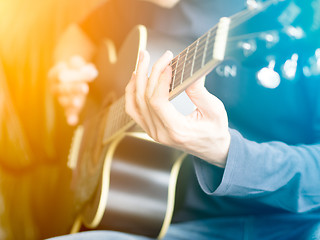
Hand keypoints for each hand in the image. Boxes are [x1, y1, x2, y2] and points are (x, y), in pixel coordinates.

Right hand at [49, 55, 97, 125]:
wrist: (71, 74)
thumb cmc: (75, 67)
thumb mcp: (77, 62)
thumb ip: (81, 65)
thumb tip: (90, 70)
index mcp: (54, 75)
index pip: (57, 74)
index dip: (61, 72)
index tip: (65, 68)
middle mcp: (55, 88)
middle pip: (63, 89)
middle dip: (74, 89)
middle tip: (85, 88)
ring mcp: (61, 98)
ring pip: (65, 101)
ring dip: (72, 102)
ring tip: (78, 103)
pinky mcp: (68, 107)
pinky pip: (69, 112)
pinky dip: (71, 117)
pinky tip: (72, 121)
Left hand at [125, 50, 230, 167]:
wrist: (213, 149)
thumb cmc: (215, 132)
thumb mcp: (214, 111)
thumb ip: (199, 92)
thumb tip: (188, 72)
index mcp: (176, 130)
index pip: (158, 102)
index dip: (160, 80)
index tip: (168, 64)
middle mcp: (160, 133)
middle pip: (145, 98)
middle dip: (149, 72)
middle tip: (156, 56)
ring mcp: (152, 131)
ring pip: (135, 102)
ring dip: (137, 78)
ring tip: (142, 60)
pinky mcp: (150, 128)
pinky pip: (133, 110)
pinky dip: (132, 93)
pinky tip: (136, 79)